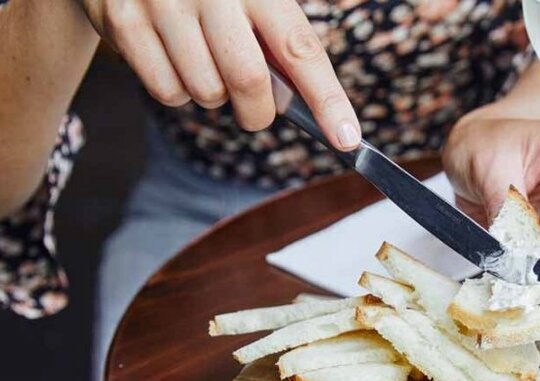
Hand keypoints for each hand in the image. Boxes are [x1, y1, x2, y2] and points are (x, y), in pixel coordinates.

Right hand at [79, 0, 359, 145]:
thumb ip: (279, 36)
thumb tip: (300, 99)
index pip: (301, 49)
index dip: (328, 101)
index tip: (348, 140)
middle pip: (249, 83)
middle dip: (259, 111)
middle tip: (256, 108)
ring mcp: (162, 4)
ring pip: (207, 93)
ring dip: (214, 96)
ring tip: (204, 60)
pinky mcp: (124, 22)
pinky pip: (167, 92)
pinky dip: (177, 91)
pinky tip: (173, 57)